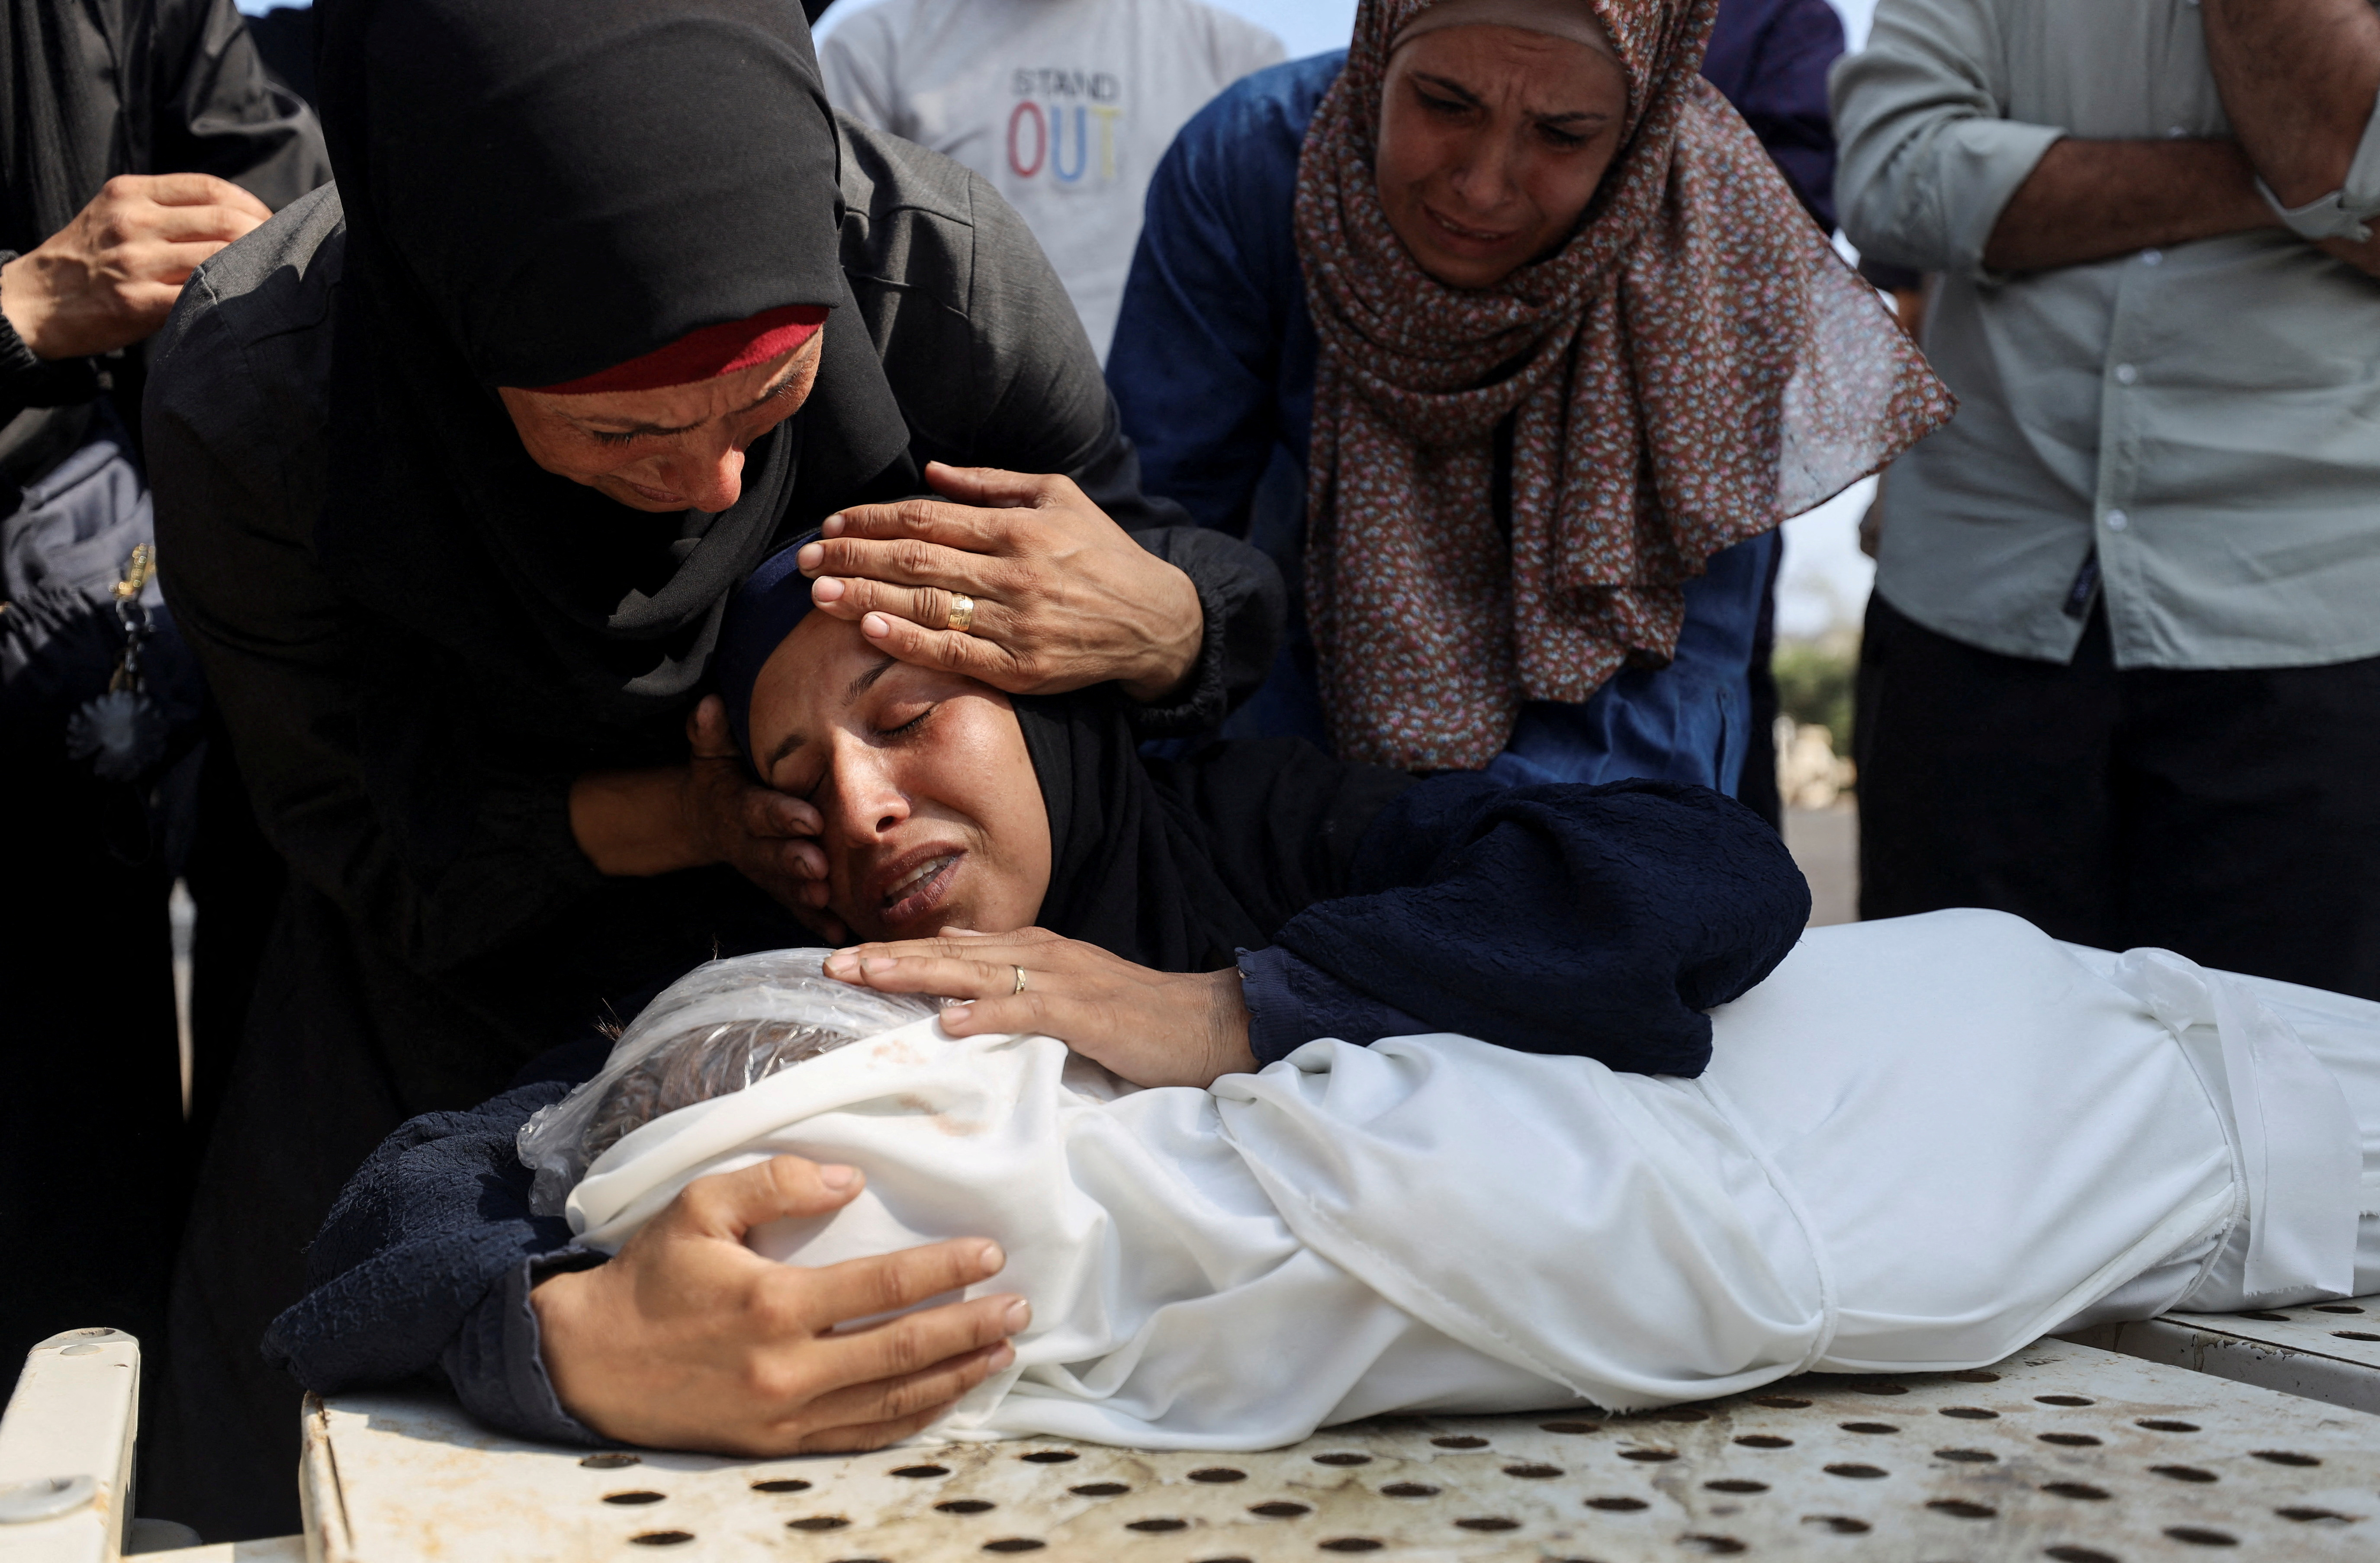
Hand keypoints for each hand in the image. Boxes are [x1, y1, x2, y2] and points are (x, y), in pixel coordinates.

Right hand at [0, 174, 270, 357]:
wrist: (34, 300)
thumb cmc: (88, 259)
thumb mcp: (115, 214)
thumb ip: (165, 209)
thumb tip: (237, 217)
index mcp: (130, 193)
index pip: (209, 187)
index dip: (250, 205)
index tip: (268, 223)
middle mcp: (132, 221)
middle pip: (224, 221)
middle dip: (262, 237)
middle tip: (275, 253)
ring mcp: (133, 261)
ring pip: (218, 256)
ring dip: (251, 268)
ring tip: (264, 278)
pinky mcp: (135, 301)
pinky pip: (198, 295)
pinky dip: (227, 298)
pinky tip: (238, 303)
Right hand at [533, 1156, 1028, 1454]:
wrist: (590, 1362)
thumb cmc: (650, 1277)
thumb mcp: (699, 1207)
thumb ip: (776, 1183)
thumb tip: (849, 1178)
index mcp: (773, 1303)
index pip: (882, 1287)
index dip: (943, 1271)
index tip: (989, 1254)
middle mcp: (787, 1367)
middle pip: (903, 1350)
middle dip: (970, 1328)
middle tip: (1021, 1308)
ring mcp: (785, 1415)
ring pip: (893, 1402)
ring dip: (955, 1376)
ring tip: (1003, 1352)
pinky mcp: (777, 1446)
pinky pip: (861, 1437)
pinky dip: (912, 1420)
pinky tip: (947, 1398)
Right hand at [566, 698, 843, 938]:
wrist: (707, 819)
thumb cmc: (721, 778)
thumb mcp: (710, 753)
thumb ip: (710, 732)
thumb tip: (709, 704)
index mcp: (739, 808)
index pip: (761, 811)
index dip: (782, 817)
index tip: (809, 819)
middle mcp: (751, 844)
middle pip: (773, 855)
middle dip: (795, 861)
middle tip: (820, 866)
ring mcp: (764, 869)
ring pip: (785, 885)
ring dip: (805, 896)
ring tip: (827, 901)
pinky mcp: (777, 887)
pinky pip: (795, 907)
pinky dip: (813, 921)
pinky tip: (837, 931)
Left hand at [801, 462, 1202, 704]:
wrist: (1155, 620)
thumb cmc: (1102, 552)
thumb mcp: (1058, 496)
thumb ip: (991, 483)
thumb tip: (928, 473)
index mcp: (1017, 527)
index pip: (927, 518)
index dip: (871, 519)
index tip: (831, 522)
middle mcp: (1013, 572)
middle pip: (915, 559)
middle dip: (852, 556)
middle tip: (803, 559)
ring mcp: (1016, 623)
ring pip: (926, 605)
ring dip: (864, 597)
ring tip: (817, 593)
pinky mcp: (1021, 668)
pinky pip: (954, 653)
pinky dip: (909, 641)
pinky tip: (869, 629)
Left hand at [824, 927, 1257, 1088]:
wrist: (1207, 1020)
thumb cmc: (1138, 1015)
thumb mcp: (1068, 989)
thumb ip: (1015, 976)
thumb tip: (957, 964)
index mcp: (1036, 952)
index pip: (954, 949)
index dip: (899, 951)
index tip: (845, 958)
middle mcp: (1042, 956)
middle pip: (953, 953)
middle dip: (891, 957)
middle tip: (833, 962)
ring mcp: (1064, 982)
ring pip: (978, 972)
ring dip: (920, 973)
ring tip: (869, 977)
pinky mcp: (1088, 1013)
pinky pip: (1029, 1012)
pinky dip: (989, 1014)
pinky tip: (952, 1021)